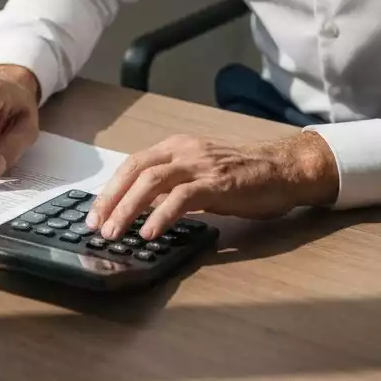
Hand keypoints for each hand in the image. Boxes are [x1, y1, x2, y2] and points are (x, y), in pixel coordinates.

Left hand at [87, 131, 338, 240]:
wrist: (284, 170)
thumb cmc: (244, 176)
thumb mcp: (201, 176)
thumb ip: (174, 186)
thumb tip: (142, 211)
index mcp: (178, 147)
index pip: (134, 164)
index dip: (111, 188)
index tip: (96, 213)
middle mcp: (185, 150)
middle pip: (137, 170)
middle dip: (111, 199)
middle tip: (96, 226)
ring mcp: (201, 165)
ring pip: (153, 182)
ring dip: (128, 208)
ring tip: (115, 233)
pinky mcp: (217, 182)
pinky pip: (182, 197)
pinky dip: (161, 215)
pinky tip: (149, 233)